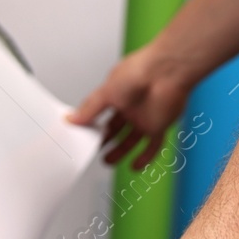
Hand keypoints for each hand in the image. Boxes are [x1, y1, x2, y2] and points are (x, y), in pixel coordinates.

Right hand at [68, 43, 195, 168]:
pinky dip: (145, 157)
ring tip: (108, 161)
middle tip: (94, 149)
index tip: (81, 136)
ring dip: (120, 151)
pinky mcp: (159, 126)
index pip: (100, 114)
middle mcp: (130, 107)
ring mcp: (145, 117)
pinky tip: (134, 166)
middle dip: (104, 140)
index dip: (91, 125)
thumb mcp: (105, 92)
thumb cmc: (140, 72)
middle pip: (115, 128)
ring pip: (131, 139)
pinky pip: (153, 146)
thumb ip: (89, 109)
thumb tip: (71, 118)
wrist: (167, 73)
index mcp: (116, 95)